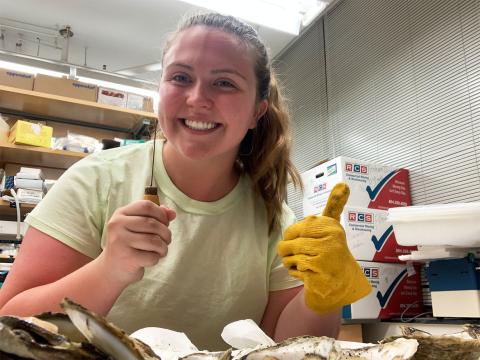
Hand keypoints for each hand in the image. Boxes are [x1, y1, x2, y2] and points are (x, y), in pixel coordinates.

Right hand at [96, 200, 175, 285]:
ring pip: (154, 240)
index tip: (164, 224)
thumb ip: (156, 217)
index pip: (147, 205)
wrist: (112, 270)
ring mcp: (121, 241)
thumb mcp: (139, 227)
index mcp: (120, 214)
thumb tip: (172, 213)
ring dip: (163, 247)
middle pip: (152, 223)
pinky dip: (157, 258)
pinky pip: (152, 256)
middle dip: (166, 233)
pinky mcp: (127, 258)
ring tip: (161, 250)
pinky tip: (151, 259)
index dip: (161, 214)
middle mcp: (117, 225)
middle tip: (166, 240)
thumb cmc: (130, 245)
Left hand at [277, 182, 370, 313]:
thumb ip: (335, 205)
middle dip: (288, 250)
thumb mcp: (332, 226)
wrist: (342, 283)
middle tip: (299, 255)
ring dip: (291, 262)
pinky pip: (294, 268)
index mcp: (330, 225)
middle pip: (289, 241)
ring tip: (305, 264)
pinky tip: (308, 273)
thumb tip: (343, 183)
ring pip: (289, 255)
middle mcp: (330, 238)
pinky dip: (295, 272)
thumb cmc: (332, 251)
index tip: (304, 243)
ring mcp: (324, 255)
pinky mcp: (319, 271)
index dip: (292, 238)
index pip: (294, 229)